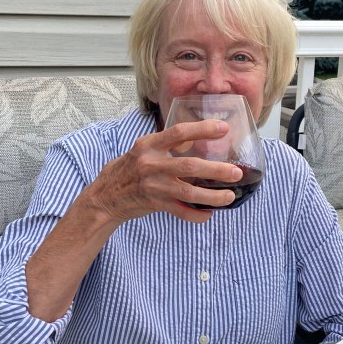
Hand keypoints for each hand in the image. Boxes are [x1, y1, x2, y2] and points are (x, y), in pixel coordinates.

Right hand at [84, 119, 242, 222]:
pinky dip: (196, 214)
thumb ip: (167, 145)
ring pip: (188, 192)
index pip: (178, 132)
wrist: (106, 196)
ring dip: (212, 196)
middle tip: (236, 172)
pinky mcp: (154, 203)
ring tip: (230, 196)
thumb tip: (194, 138)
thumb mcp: (143, 150)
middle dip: (216, 170)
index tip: (224, 129)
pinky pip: (180, 211)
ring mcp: (152, 185)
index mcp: (149, 145)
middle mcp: (150, 164)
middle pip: (189, 166)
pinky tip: (209, 214)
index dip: (202, 129)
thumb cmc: (129, 169)